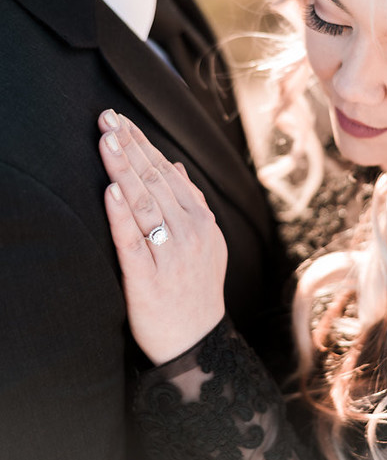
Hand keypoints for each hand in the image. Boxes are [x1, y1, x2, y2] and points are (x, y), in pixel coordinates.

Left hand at [98, 110, 226, 364]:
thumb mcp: (207, 243)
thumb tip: (175, 165)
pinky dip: (121, 216)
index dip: (143, 145)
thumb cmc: (196, 289)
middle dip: (129, 147)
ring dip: (123, 170)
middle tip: (106, 118)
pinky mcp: (149, 280)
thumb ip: (193, 203)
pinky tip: (110, 193)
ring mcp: (171, 256)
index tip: (121, 121)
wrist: (197, 342)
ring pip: (144, 204)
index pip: (168, 173)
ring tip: (106, 141)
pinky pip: (133, 243)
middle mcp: (189, 233)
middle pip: (155, 181)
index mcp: (202, 221)